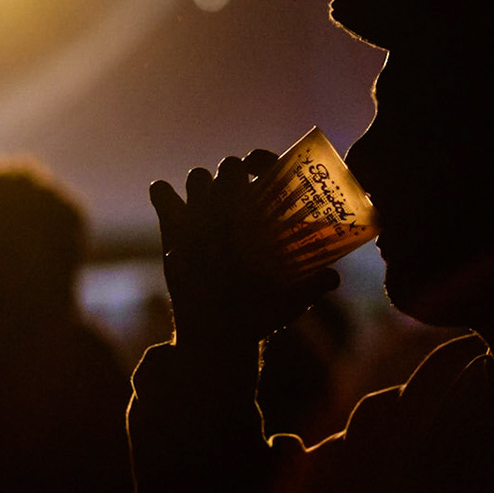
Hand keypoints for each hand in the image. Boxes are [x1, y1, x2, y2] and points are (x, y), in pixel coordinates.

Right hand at [150, 150, 341, 353]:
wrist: (220, 332)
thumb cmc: (260, 313)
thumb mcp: (288, 303)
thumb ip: (309, 287)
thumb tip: (332, 277)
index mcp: (264, 215)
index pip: (266, 166)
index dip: (263, 160)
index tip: (260, 171)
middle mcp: (233, 207)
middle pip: (229, 167)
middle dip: (231, 174)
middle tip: (235, 200)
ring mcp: (202, 215)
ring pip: (198, 176)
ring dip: (199, 186)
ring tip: (204, 217)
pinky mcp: (173, 227)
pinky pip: (162, 193)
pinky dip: (163, 194)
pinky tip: (174, 216)